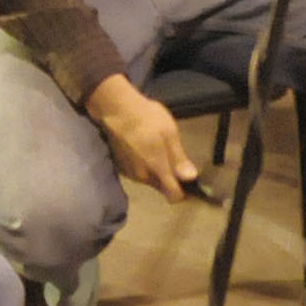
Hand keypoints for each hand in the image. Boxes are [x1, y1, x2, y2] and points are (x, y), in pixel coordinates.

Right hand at [86, 75, 200, 198]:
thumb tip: (191, 178)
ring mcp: (130, 173)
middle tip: (173, 155)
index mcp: (157, 169)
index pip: (173, 196)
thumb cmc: (146, 118)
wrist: (115, 109)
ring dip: (156, 170)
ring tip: (157, 147)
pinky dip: (144, 165)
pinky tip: (143, 147)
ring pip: (149, 179)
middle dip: (169, 178)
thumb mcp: (169, 133)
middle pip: (162, 187)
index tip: (189, 182)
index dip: (184, 192)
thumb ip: (179, 158)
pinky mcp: (121, 167)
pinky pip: (138, 172)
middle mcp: (143, 177)